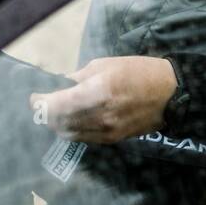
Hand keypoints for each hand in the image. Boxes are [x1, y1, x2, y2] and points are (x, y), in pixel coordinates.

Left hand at [29, 55, 176, 143]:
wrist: (171, 94)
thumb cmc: (139, 71)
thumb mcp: (105, 64)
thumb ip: (79, 77)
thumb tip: (60, 85)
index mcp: (97, 91)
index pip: (57, 104)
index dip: (41, 103)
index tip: (34, 97)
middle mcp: (100, 116)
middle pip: (60, 122)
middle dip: (46, 114)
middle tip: (40, 105)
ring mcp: (107, 131)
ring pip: (70, 133)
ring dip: (58, 124)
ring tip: (54, 113)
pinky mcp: (113, 140)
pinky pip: (84, 138)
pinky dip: (73, 130)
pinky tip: (72, 120)